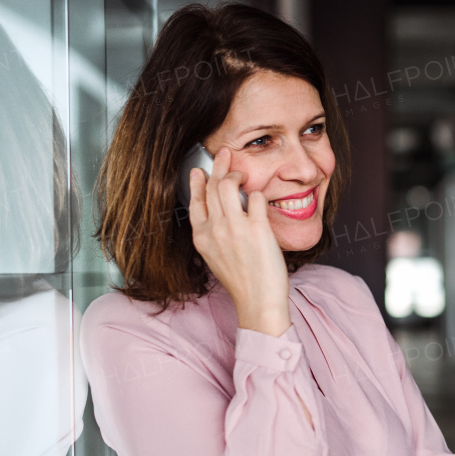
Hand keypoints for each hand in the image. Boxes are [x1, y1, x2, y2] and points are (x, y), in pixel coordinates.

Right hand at [187, 147, 290, 336]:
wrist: (257, 301)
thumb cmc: (242, 282)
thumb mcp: (216, 257)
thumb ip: (213, 234)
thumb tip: (216, 214)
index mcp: (202, 238)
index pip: (195, 201)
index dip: (196, 182)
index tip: (199, 171)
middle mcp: (215, 230)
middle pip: (211, 187)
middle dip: (219, 166)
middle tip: (226, 155)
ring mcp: (235, 228)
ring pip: (229, 186)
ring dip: (237, 175)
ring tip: (244, 175)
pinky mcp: (257, 228)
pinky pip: (255, 197)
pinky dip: (257, 194)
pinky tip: (259, 197)